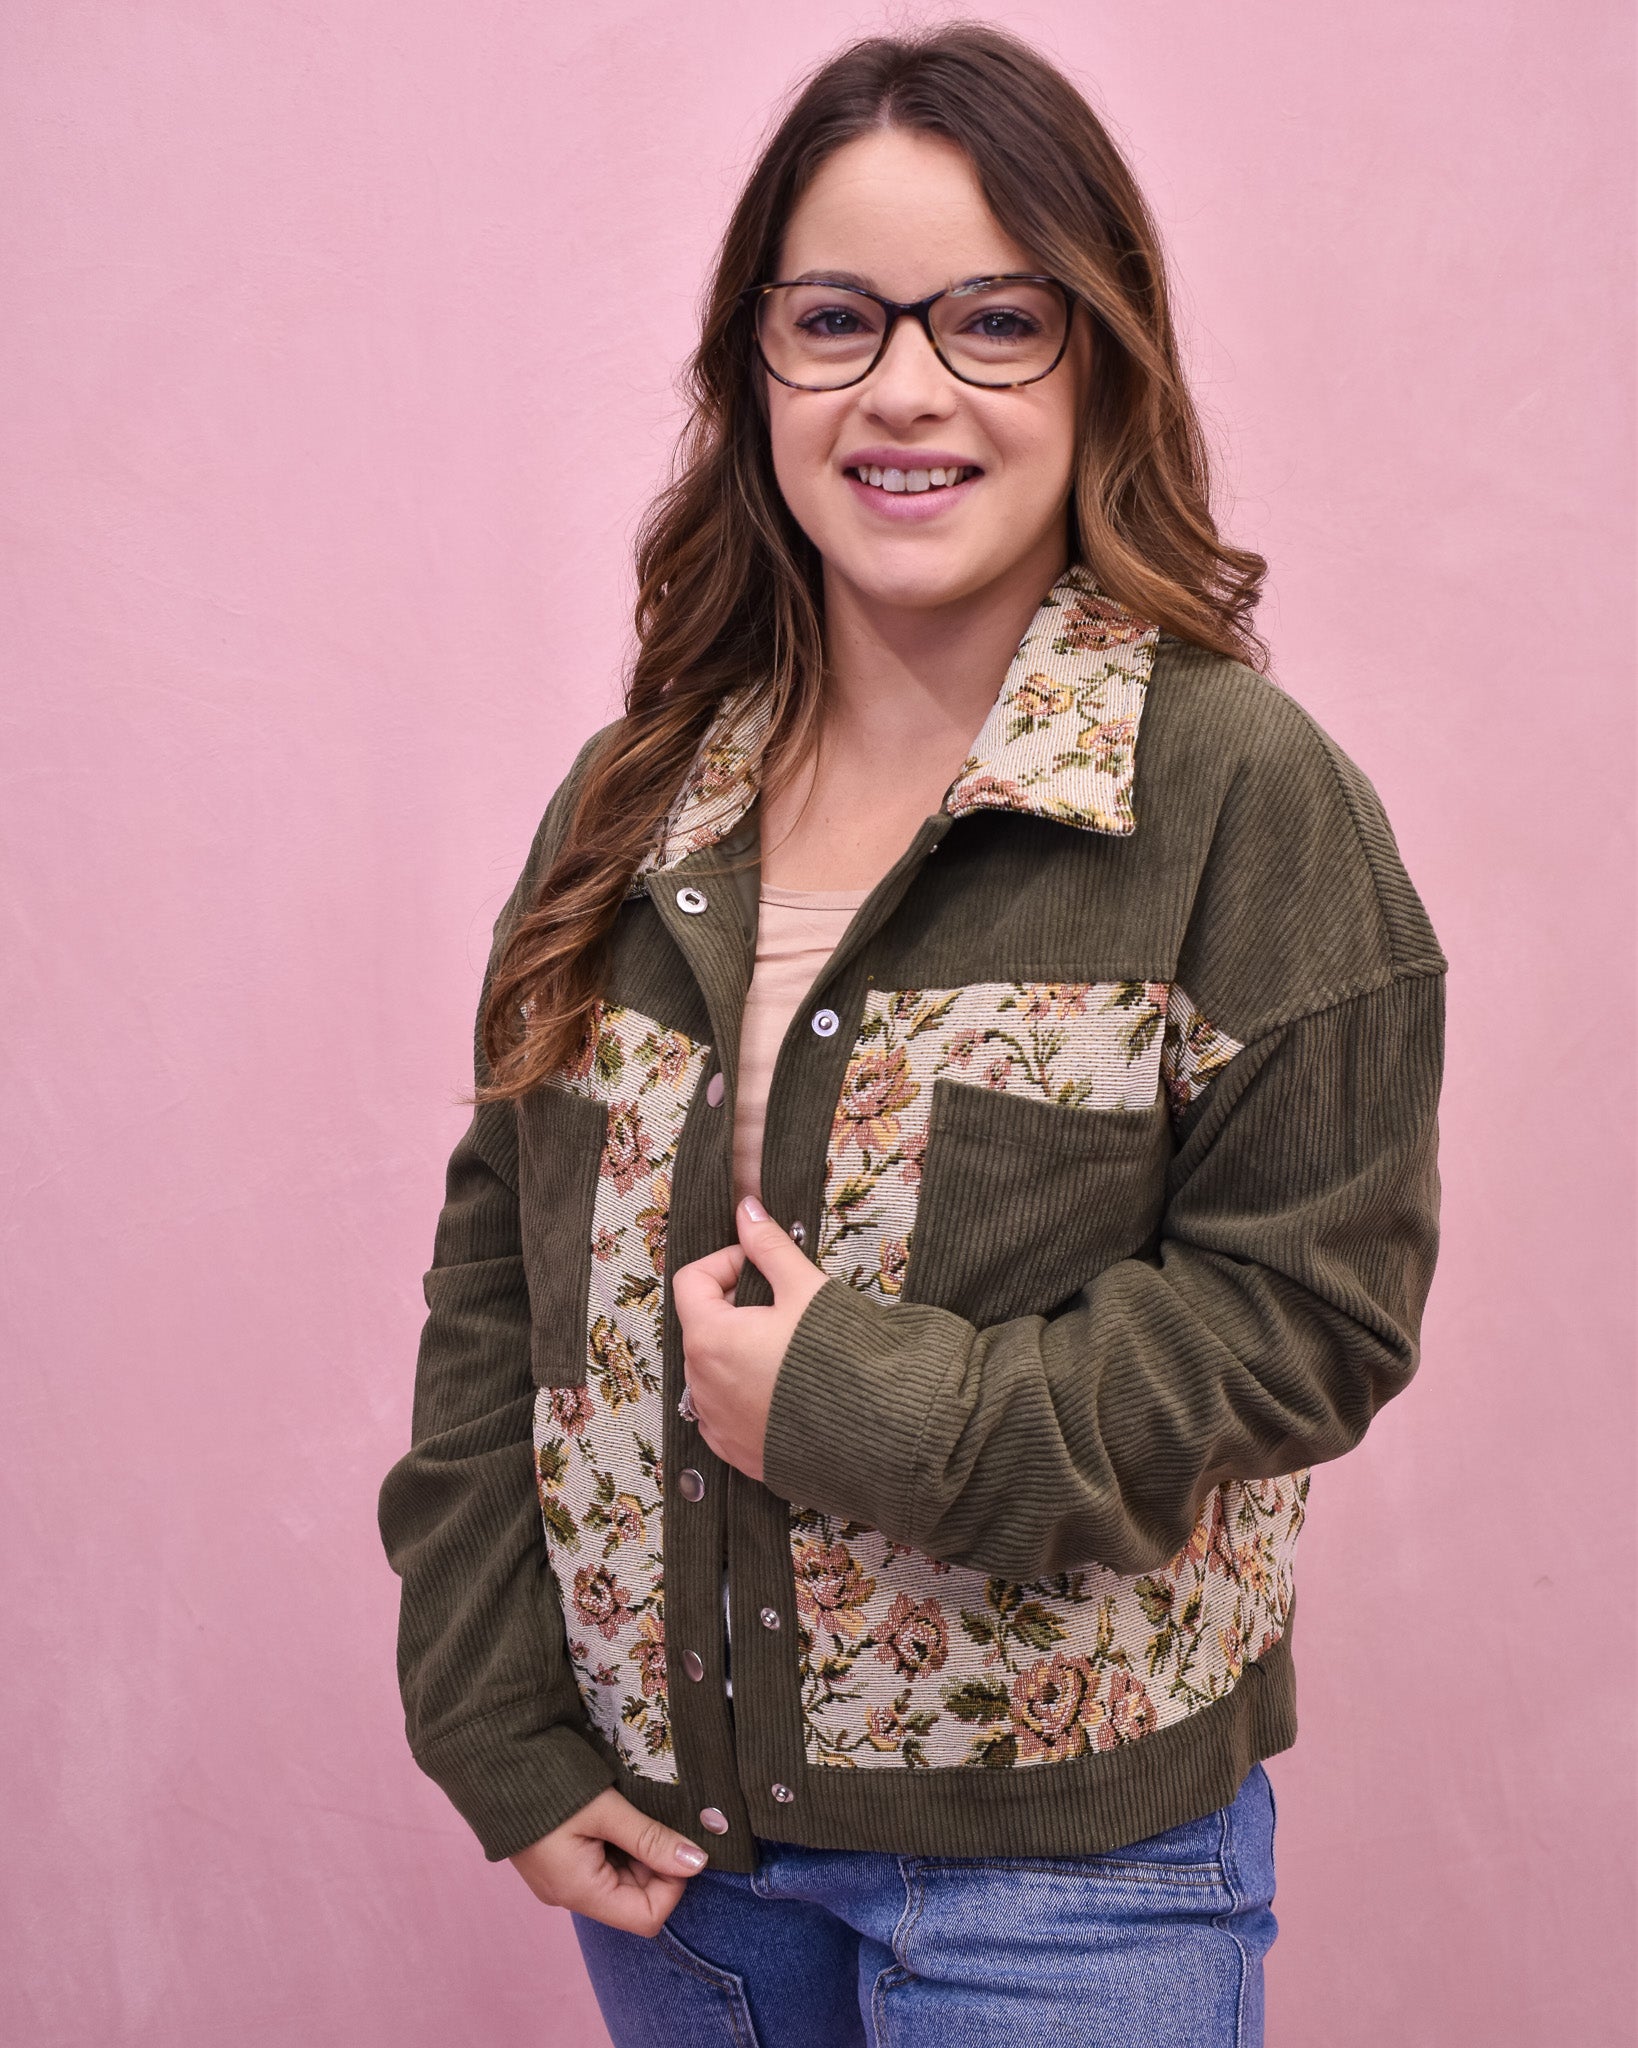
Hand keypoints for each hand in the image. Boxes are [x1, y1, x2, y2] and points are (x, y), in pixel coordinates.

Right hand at [507, 1786, 707, 1934]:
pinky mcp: (557, 1861)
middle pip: (635, 1899)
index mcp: (580, 1891)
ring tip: (632, 1813)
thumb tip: (697, 1863)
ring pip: (620, 1881)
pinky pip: (601, 1866)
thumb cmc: (546, 1783)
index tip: (677, 1843)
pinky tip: (615, 1815)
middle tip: (656, 1821)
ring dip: (638, 1852)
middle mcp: (569, 1894)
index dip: (672, 1884)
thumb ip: (651, 1838)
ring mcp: (562, 1878)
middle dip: (656, 1865)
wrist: (492, 1757)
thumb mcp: (605, 1809)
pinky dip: (619, 1845)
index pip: (647, 1917)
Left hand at [672, 1196, 827, 1483]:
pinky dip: (744, 1393)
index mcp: (709, 1337)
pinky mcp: (735, 1450)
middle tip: (782, 1305)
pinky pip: (725, 1411)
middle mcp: (700, 1383)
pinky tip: (782, 1388)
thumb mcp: (806, 1290)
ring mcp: (716, 1422)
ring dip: (739, 1350)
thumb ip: (769, 1247)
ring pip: (713, 1369)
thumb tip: (747, 1210)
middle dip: (736, 1307)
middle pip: (702, 1325)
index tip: (761, 1267)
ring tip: (787, 1349)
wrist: (872, 1434)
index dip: (726, 1262)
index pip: (691, 1280)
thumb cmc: (837, 1360)